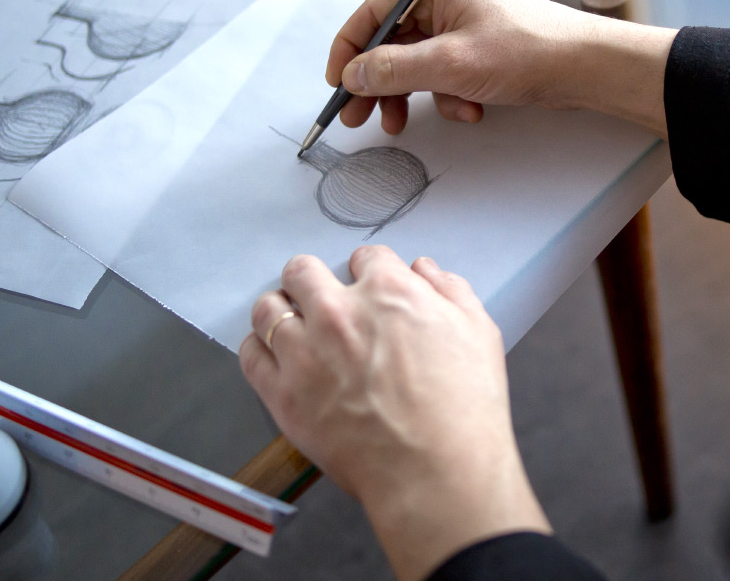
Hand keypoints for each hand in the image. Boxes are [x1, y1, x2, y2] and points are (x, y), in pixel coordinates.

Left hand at [240, 246, 548, 580]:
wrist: (436, 471)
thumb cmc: (464, 406)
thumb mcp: (478, 332)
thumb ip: (450, 291)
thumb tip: (424, 270)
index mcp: (388, 290)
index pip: (365, 257)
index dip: (369, 270)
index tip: (369, 285)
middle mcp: (339, 312)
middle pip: (303, 271)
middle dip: (311, 279)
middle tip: (320, 298)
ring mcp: (305, 352)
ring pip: (268, 308)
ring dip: (280, 309)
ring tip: (290, 323)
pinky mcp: (283, 393)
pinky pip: (251, 355)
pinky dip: (258, 347)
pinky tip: (273, 354)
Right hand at [328, 0, 676, 137]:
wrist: (587, 67)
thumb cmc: (525, 52)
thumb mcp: (448, 65)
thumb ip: (392, 70)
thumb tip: (351, 75)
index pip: (374, 11)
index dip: (350, 48)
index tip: (336, 83)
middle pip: (393, 41)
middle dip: (377, 83)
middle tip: (358, 118)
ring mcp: (467, 23)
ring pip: (419, 62)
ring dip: (413, 95)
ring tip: (407, 124)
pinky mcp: (483, 49)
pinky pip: (447, 73)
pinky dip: (449, 96)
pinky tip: (470, 111)